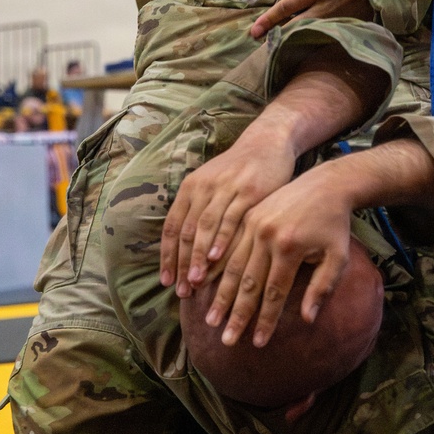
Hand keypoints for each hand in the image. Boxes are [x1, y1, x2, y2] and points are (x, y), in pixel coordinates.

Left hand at [160, 129, 296, 295]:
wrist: (267, 142)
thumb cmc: (238, 171)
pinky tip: (215, 258)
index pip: (173, 226)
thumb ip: (199, 212)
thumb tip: (186, 253)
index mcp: (191, 187)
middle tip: (181, 291)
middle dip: (182, 263)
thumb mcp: (212, 184)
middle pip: (186, 230)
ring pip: (205, 227)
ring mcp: (225, 187)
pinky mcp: (248, 190)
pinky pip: (230, 218)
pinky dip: (221, 239)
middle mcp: (203, 186)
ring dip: (198, 257)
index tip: (167, 281)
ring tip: (195, 282)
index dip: (168, 255)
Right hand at [204, 163, 352, 348]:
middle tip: (225, 339)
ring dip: (222, 294)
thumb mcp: (338, 256)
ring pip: (234, 265)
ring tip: (211, 319)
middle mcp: (267, 234)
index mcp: (290, 246)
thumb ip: (322, 287)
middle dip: (236, 313)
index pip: (274, 291)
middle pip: (249, 282)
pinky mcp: (249, 215)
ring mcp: (255, 223)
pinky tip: (208, 284)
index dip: (265, 319)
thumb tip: (307, 320)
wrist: (326, 184)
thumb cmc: (335, 225)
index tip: (257, 343)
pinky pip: (231, 246)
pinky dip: (219, 267)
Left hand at [250, 0, 373, 39]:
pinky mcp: (354, 23)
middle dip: (278, 35)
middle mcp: (328, 6)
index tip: (255, 31)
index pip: (288, 6)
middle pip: (297, 26)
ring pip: (313, 32)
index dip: (270, 20)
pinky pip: (330, 32)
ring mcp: (342, 17)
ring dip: (296, 37)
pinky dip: (317, 35)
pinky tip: (308, 37)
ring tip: (280, 41)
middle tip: (262, 40)